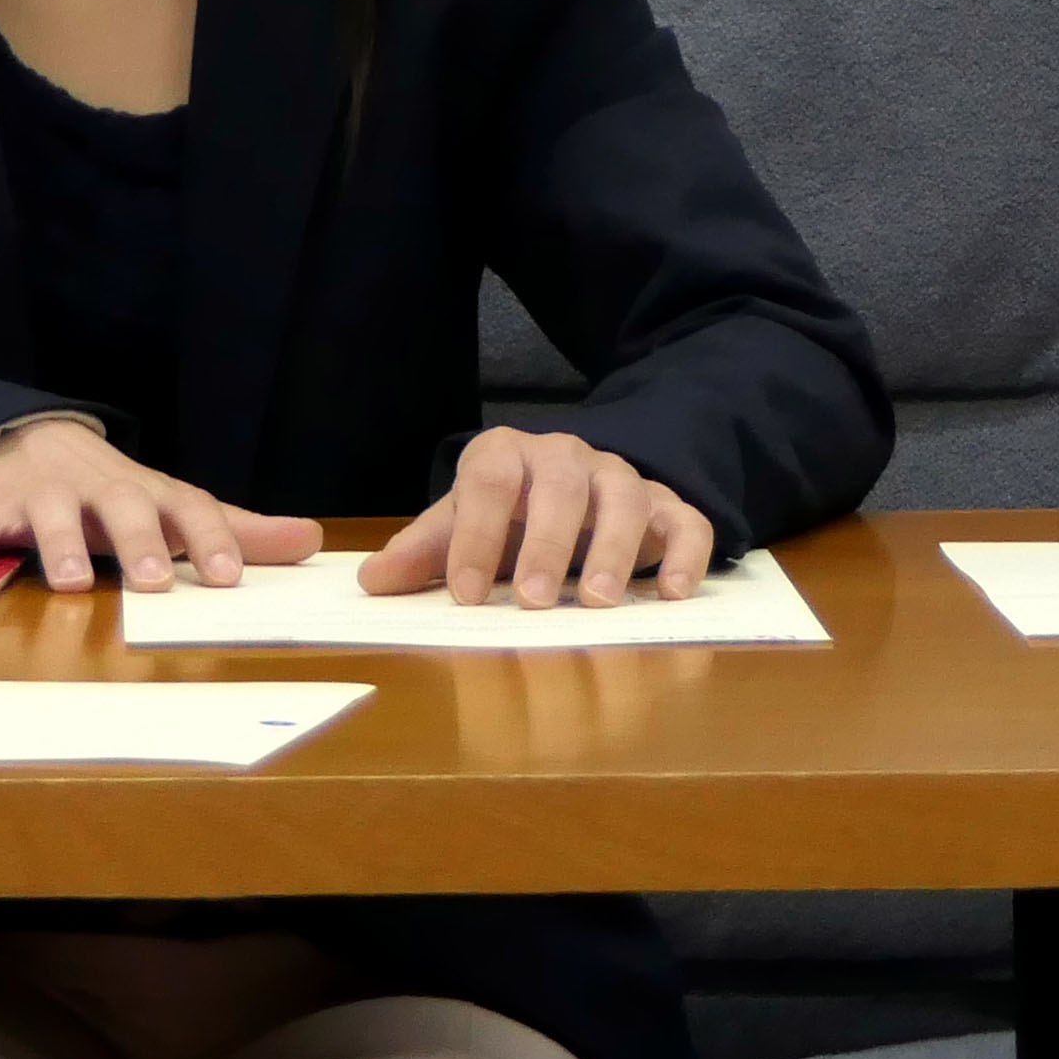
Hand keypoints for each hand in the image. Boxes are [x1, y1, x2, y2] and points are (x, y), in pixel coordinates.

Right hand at [0, 414, 317, 593]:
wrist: (35, 443)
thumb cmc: (117, 495)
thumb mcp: (175, 509)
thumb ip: (238, 531)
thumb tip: (312, 542)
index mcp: (147, 493)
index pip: (186, 509)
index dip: (209, 540)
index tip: (228, 579)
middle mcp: (98, 488)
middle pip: (122, 505)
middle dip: (138, 541)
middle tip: (152, 584)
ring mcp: (41, 494)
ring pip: (50, 512)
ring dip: (58, 545)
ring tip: (71, 585)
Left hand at [358, 427, 712, 607]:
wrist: (574, 491)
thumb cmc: (509, 515)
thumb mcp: (464, 525)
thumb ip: (424, 551)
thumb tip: (371, 582)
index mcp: (506, 456)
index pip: (487, 482)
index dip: (473, 534)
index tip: (464, 593)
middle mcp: (567, 458)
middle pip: (561, 485)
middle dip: (548, 542)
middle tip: (534, 601)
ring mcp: (621, 478)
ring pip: (626, 497)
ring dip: (614, 549)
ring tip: (597, 602)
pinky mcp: (668, 506)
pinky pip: (686, 520)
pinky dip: (686, 553)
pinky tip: (674, 594)